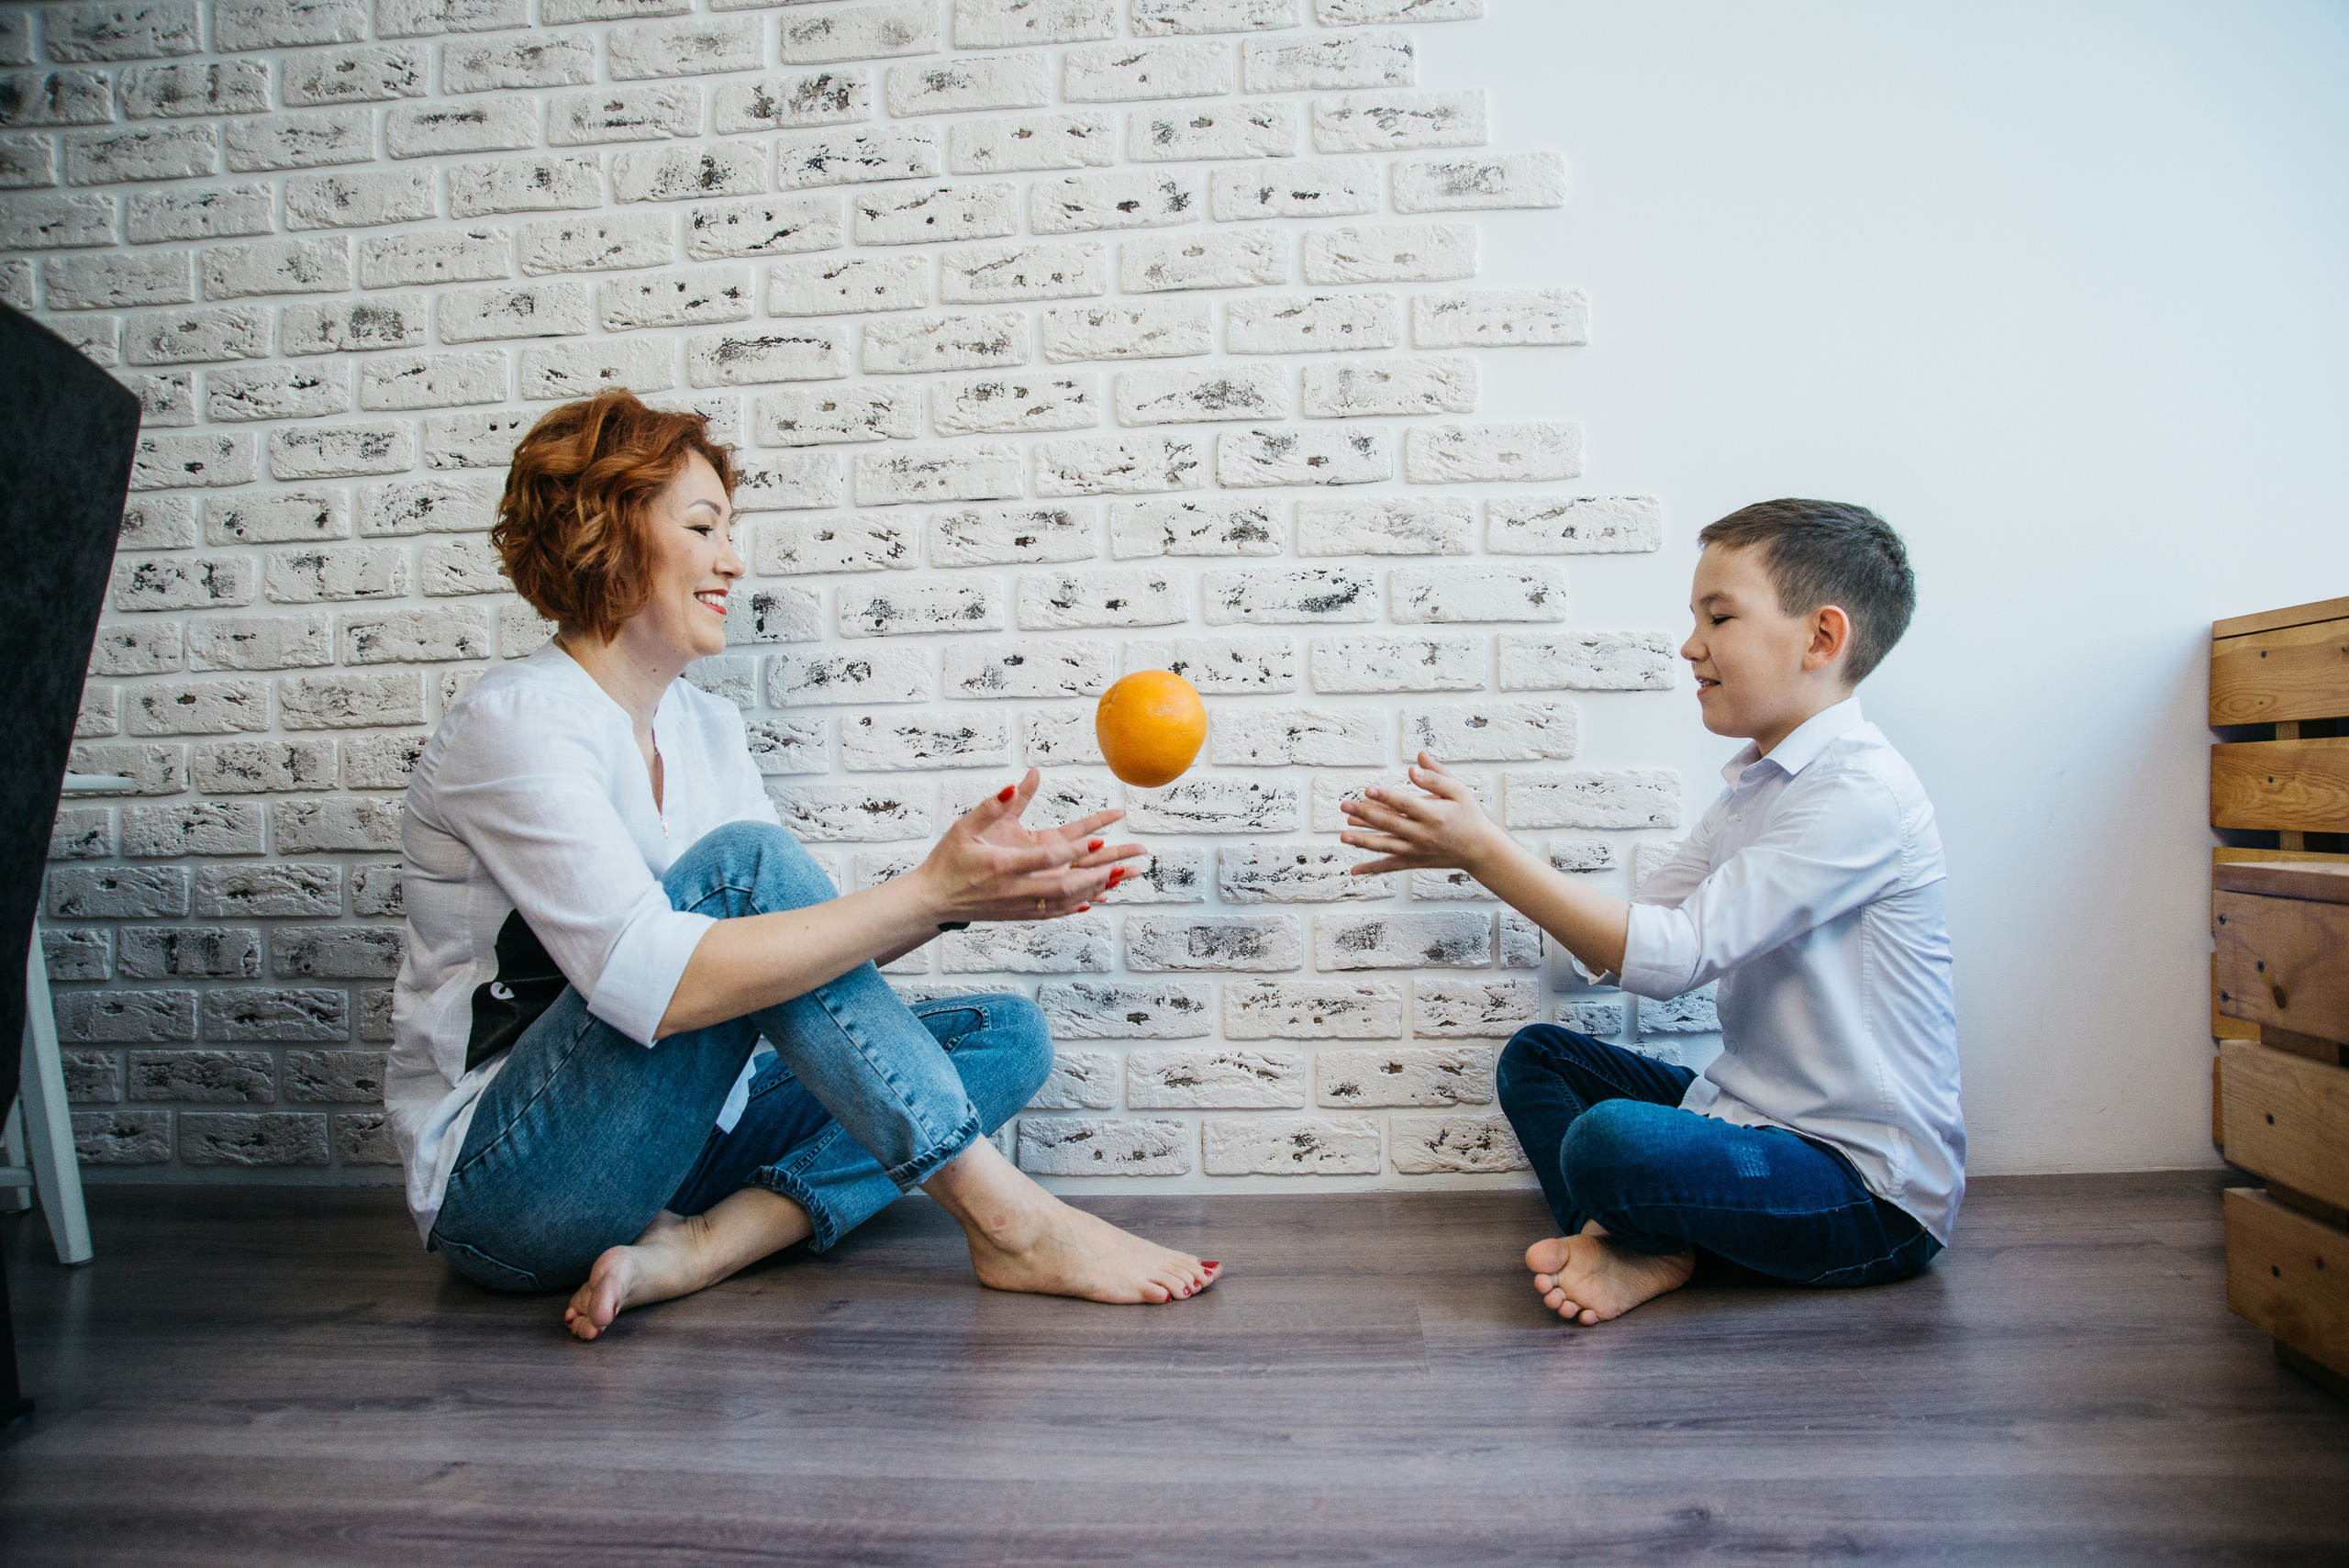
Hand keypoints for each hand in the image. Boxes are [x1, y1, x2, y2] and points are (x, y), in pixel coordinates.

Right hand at [913, 768, 1147, 922]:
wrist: (932, 900)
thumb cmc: (947, 859)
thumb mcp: (965, 827)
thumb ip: (992, 806)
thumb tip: (1014, 783)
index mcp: (1004, 865)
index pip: (1048, 858)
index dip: (1075, 850)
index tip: (1099, 839)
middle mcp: (1015, 889)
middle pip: (1066, 884)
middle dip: (1100, 874)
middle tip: (1127, 863)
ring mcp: (1019, 905)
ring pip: (1065, 901)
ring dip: (1096, 888)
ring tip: (1122, 877)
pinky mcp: (1019, 914)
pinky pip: (1054, 912)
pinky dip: (1076, 904)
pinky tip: (1094, 899)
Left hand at [1339, 752, 1511, 876]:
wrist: (1481, 849)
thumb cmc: (1469, 815)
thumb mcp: (1458, 791)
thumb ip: (1435, 777)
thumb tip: (1414, 766)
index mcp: (1434, 814)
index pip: (1405, 804)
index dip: (1386, 797)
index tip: (1368, 790)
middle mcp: (1423, 834)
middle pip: (1390, 824)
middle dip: (1366, 815)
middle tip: (1345, 806)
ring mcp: (1417, 850)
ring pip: (1386, 846)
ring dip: (1364, 841)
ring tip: (1343, 835)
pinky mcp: (1415, 861)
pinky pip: (1391, 866)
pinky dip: (1373, 869)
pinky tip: (1354, 871)